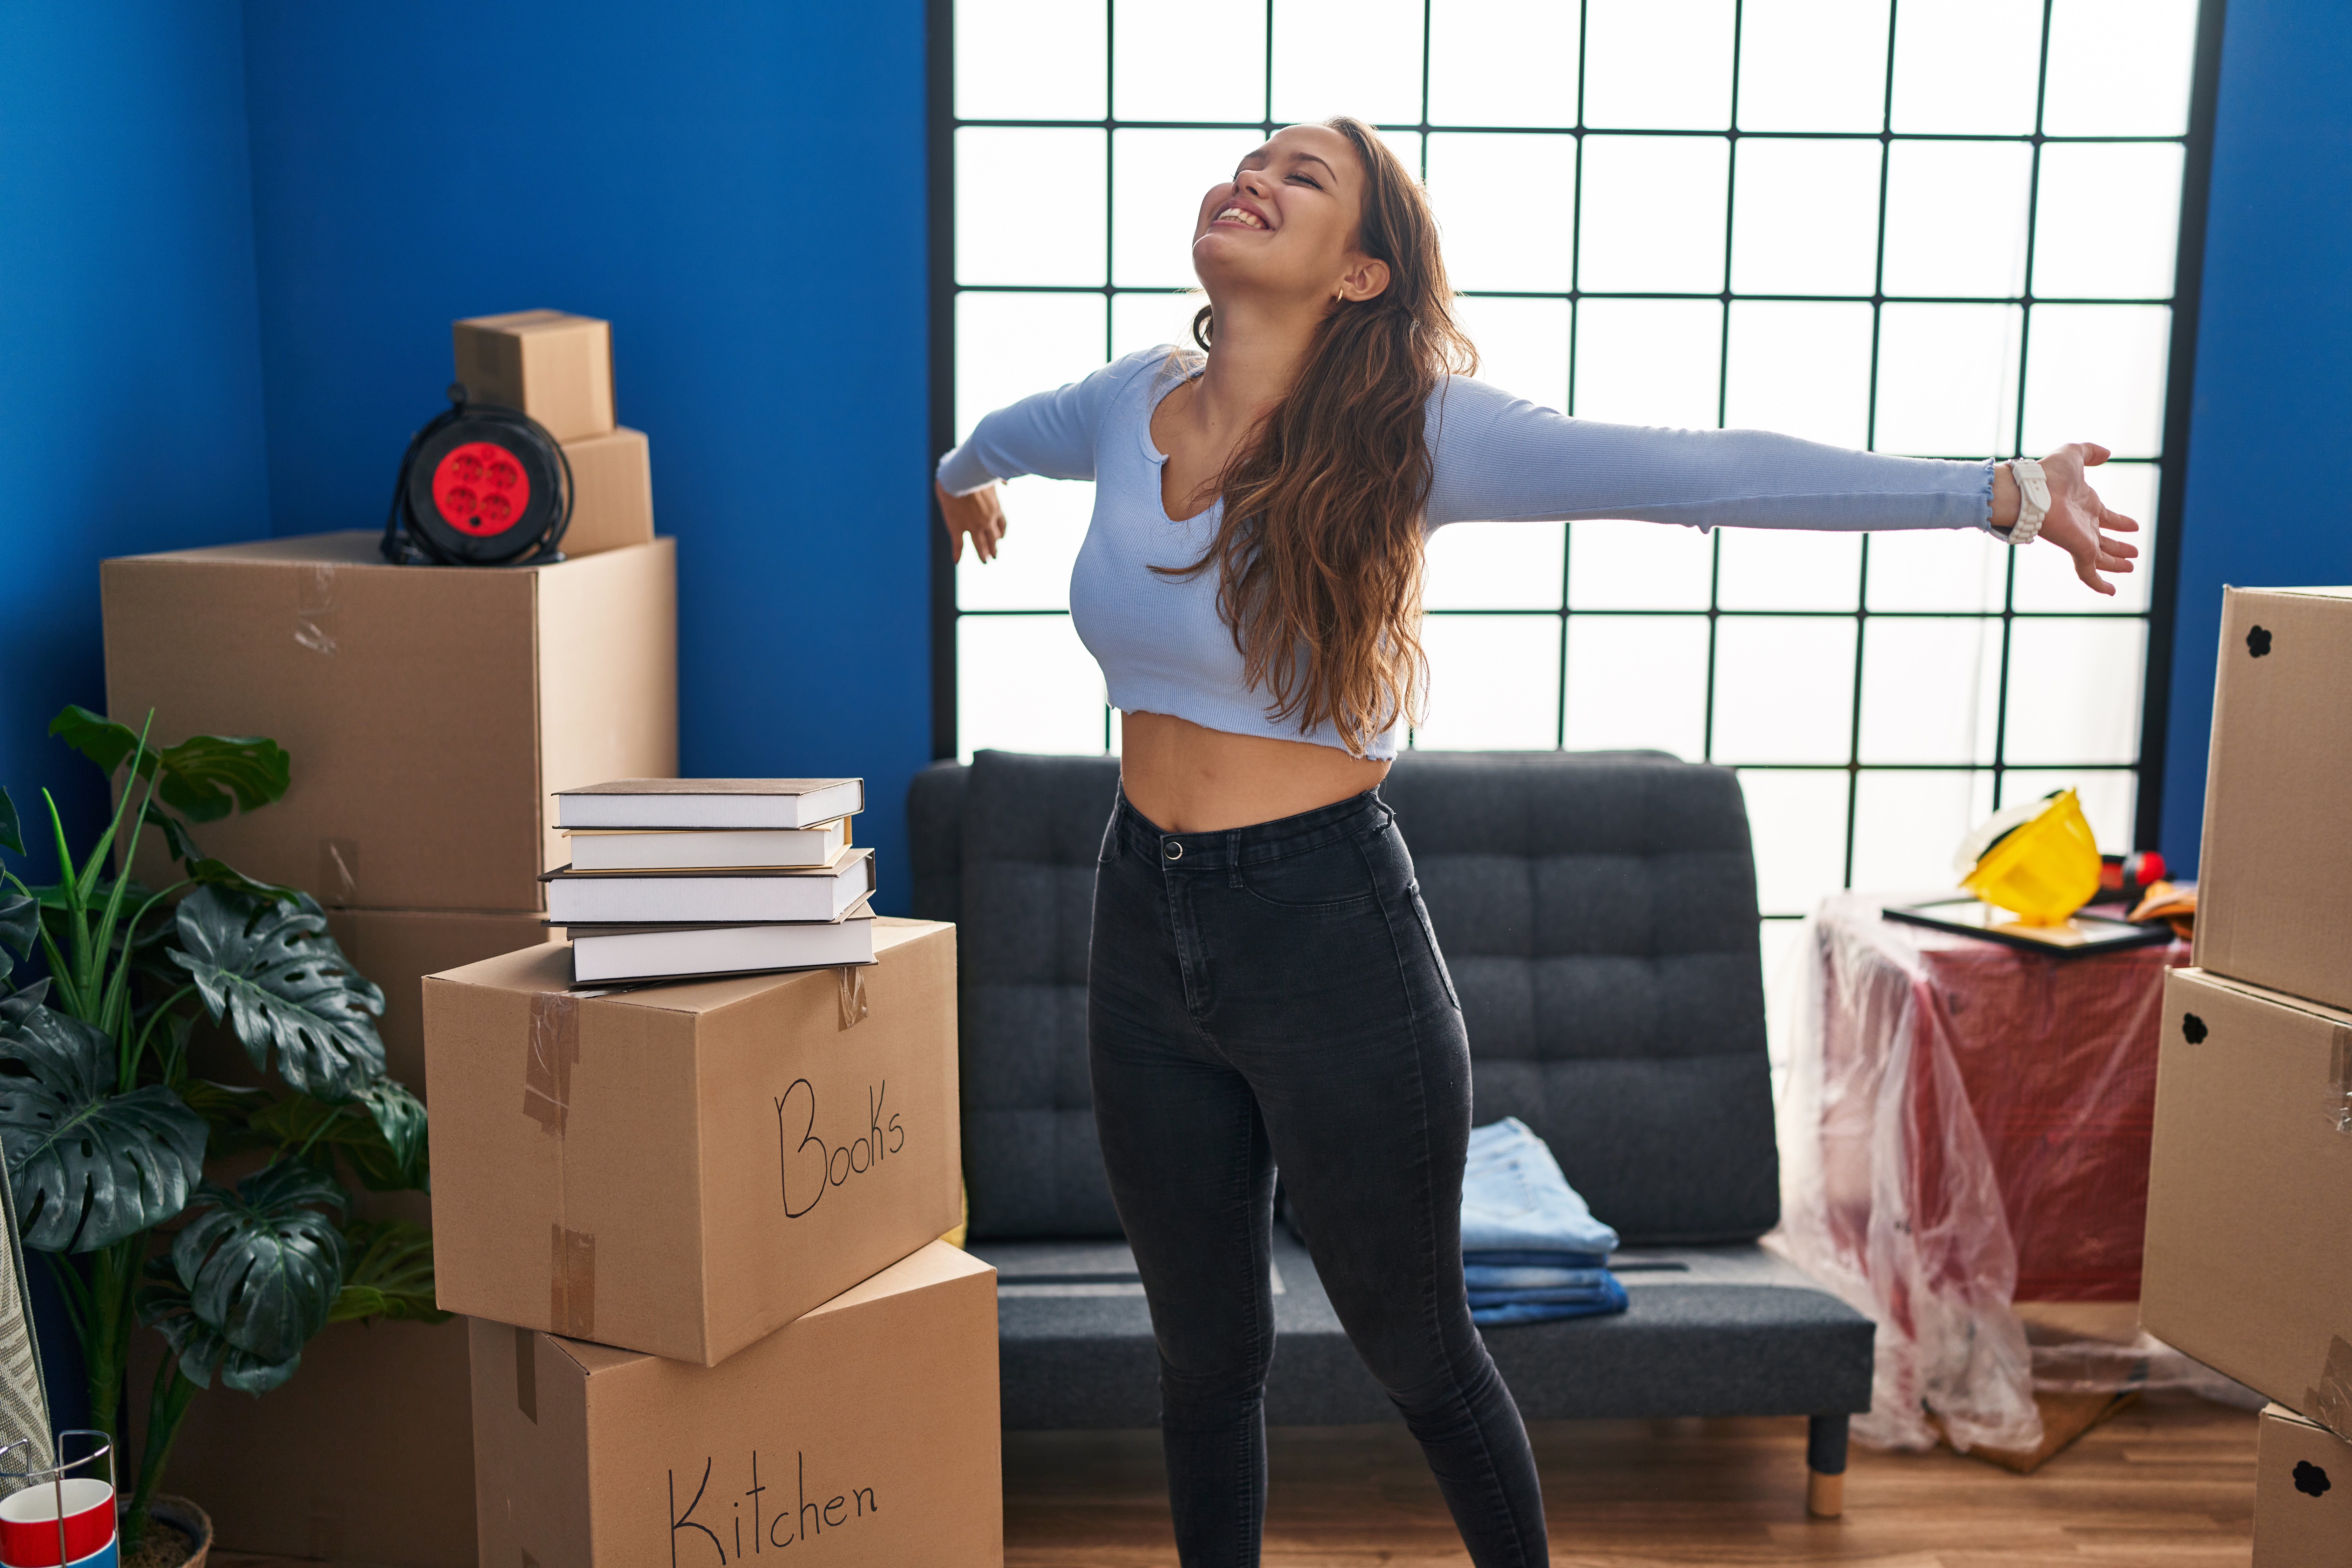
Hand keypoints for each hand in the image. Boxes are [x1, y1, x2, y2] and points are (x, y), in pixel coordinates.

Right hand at [937, 479, 1006, 563]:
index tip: (1001, 539)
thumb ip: (1001, 480)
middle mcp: (987, 521)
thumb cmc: (974, 473)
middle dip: (994, 548)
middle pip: (993, 538)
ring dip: (983, 554)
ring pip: (980, 545)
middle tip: (994, 556)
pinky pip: (958, 545)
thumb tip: (1008, 483)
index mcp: (995, 509)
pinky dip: (957, 554)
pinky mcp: (957, 528)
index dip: (1001, 533)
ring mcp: (973, 526)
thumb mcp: (991, 475)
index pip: (1001, 525)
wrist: (958, 477)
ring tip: (985, 562)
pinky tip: (956, 561)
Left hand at [2006, 443, 2139, 595]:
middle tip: (2133, 552)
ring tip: (2131, 566)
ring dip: (2116, 563)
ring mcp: (2081, 539)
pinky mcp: (2078, 551)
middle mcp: (2084, 525)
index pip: (2106, 517)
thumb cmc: (2049, 473)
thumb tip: (2108, 453)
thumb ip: (2090, 452)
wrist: (2031, 491)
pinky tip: (2112, 592)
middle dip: (2119, 547)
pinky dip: (2100, 584)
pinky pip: (2090, 574)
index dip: (2120, 522)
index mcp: (2086, 505)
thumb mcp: (2075, 453)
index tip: (2133, 526)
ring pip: (2102, 558)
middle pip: (2105, 541)